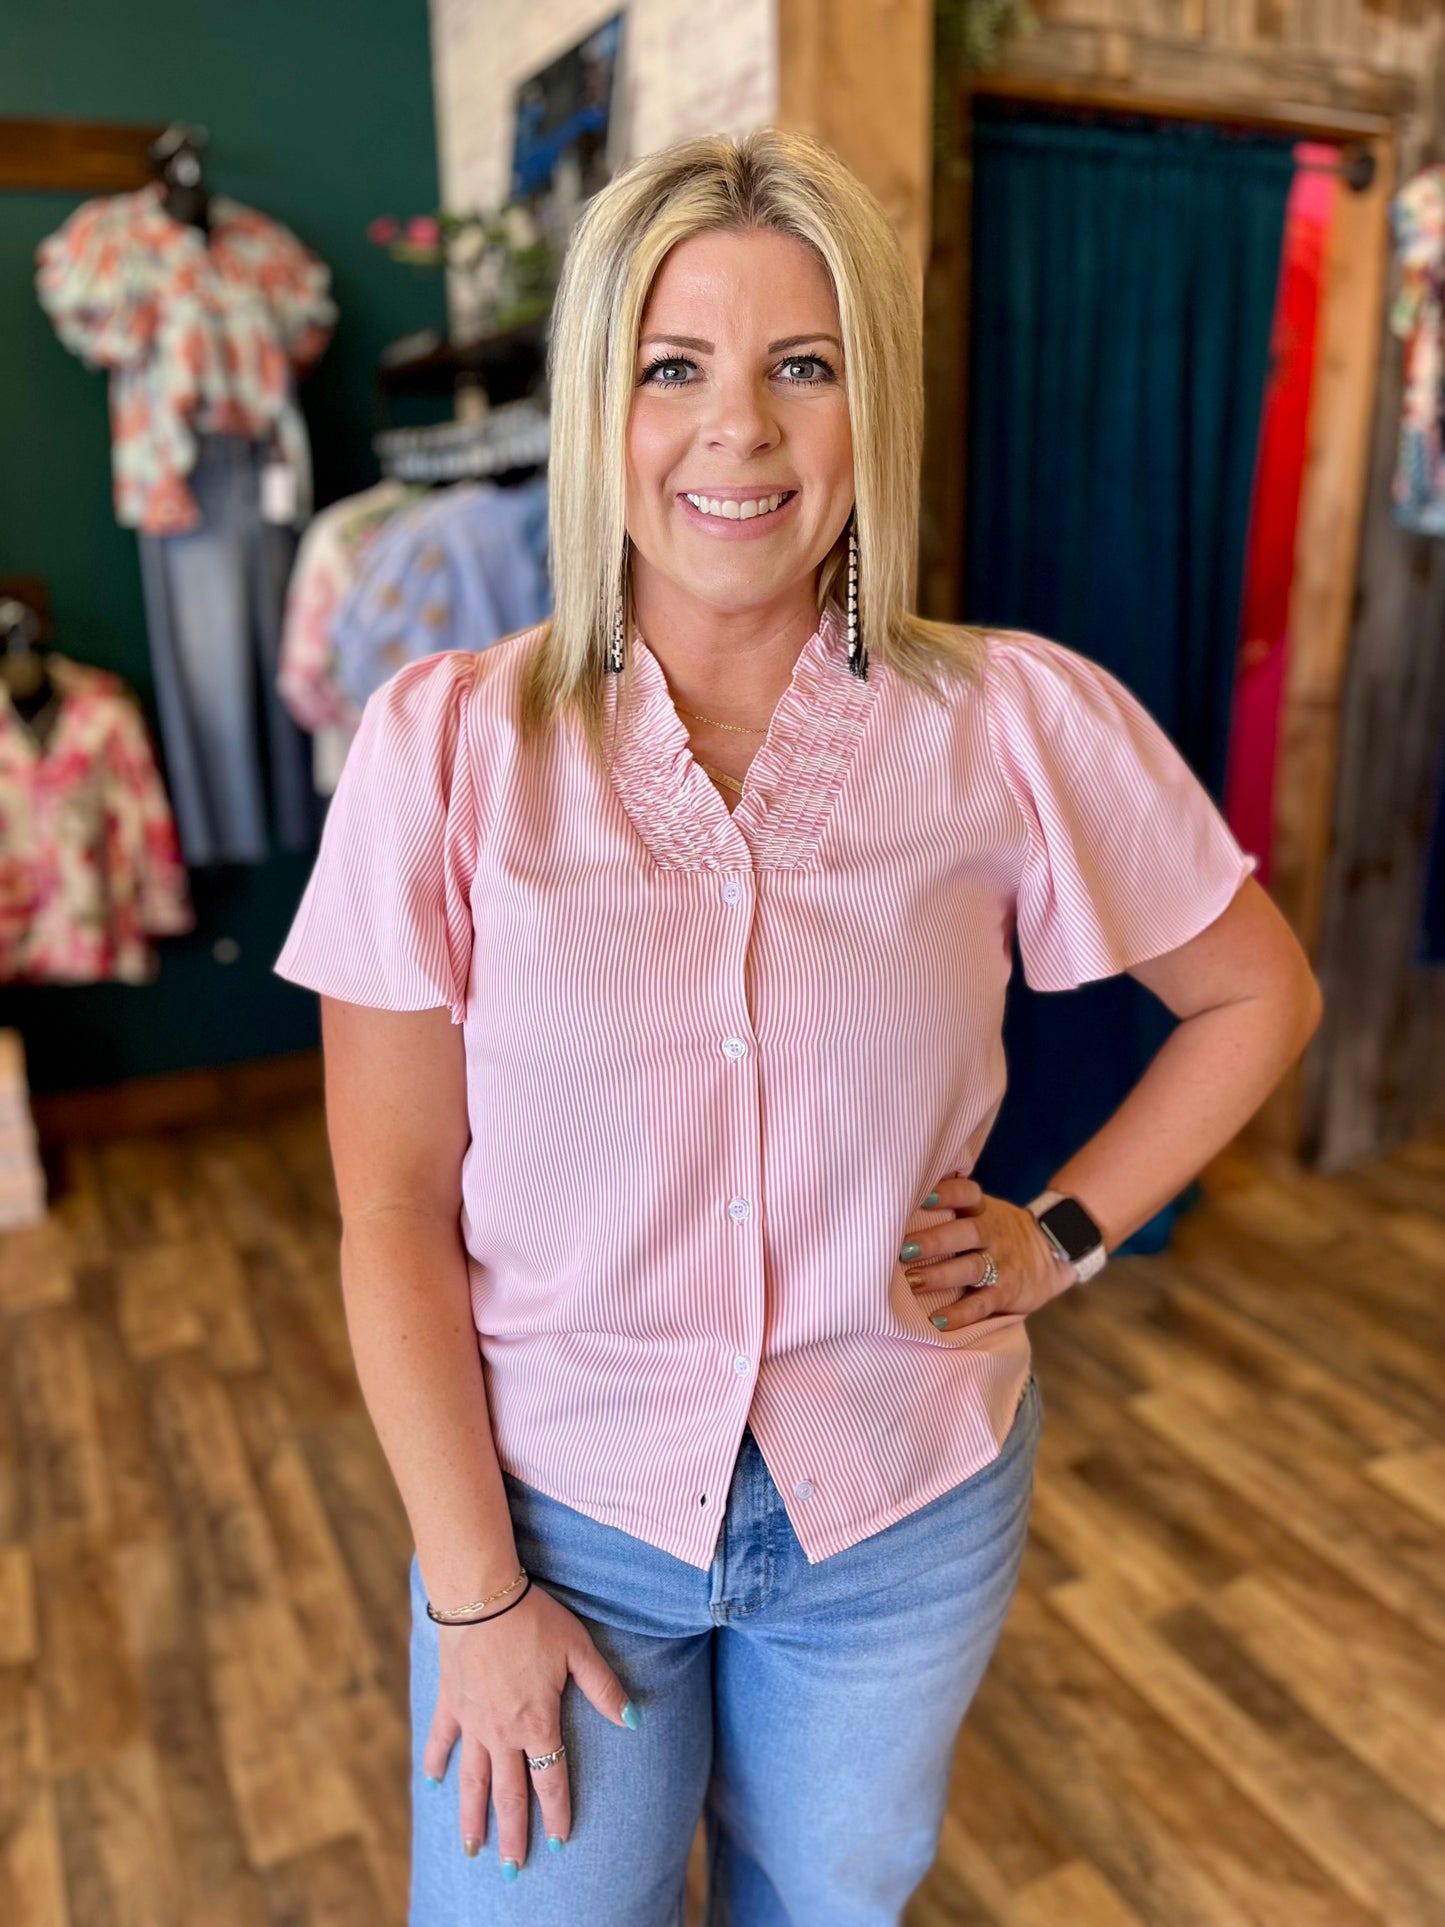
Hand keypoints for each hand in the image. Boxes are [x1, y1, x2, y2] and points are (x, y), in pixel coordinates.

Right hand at [423, 1581, 635, 1872]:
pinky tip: (434, 1784)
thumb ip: (604, 1688)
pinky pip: (441, 1740)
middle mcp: (502, 1732)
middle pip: (508, 1793)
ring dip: (472, 1816)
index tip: (560, 1841)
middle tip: (512, 1869)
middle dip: (513, 1834)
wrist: (482, 1596)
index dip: (556, 1813)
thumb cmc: (535, 1618)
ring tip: (473, 1848)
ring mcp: (472, 1721)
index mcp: (537, 1723)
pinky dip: (436, 1762)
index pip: (550, 1780)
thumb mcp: (579, 1648)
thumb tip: (633, 1719)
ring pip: (472, 1780)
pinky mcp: (450, 1703)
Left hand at [900, 1173, 1076, 1329]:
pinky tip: (937, 1321)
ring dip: (941, 1276)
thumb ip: (954, 1202)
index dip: (947, 1193)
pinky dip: (960, 1314)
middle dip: (934, 1241)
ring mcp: (1000, 1264)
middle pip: (965, 1233)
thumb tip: (906, 1188)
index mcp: (983, 1210)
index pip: (967, 1194)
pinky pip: (982, 1305)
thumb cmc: (1000, 1230)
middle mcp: (991, 1234)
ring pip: (971, 1269)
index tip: (923, 1196)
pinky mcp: (1006, 1293)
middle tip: (903, 1249)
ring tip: (912, 1282)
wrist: (1054, 1253)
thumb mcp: (985, 1209)